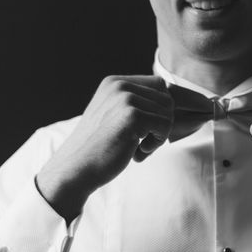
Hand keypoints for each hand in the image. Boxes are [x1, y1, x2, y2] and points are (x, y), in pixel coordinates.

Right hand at [37, 75, 173, 219]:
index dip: (159, 110)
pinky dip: (155, 145)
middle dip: (160, 124)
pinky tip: (135, 153)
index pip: (159, 86)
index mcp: (114, 82)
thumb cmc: (98, 148)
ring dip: (158, 136)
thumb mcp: (114, 116)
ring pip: (168, 114)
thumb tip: (176, 100)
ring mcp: (125, 98)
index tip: (144, 131)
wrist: (76, 168)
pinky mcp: (132, 116)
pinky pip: (165, 127)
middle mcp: (120, 85)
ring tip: (136, 148)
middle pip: (167, 99)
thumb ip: (137, 105)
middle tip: (140, 143)